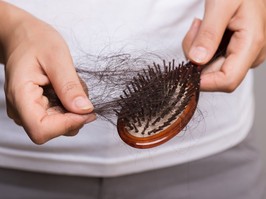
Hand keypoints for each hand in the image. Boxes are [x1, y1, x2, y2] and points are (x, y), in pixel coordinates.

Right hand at [0, 2, 95, 143]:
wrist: (23, 36)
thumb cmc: (35, 41)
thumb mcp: (57, 57)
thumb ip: (69, 85)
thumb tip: (84, 109)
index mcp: (21, 96)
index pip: (42, 130)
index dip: (67, 124)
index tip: (86, 110)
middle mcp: (21, 109)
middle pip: (52, 130)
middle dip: (74, 114)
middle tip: (79, 89)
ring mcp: (28, 110)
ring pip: (58, 126)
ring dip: (73, 109)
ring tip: (70, 85)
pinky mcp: (36, 109)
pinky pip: (58, 117)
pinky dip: (69, 106)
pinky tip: (66, 89)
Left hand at [182, 0, 265, 91]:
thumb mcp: (221, 4)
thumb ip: (209, 34)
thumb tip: (197, 61)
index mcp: (252, 44)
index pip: (227, 81)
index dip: (204, 82)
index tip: (185, 69)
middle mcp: (250, 55)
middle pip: (215, 74)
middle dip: (196, 56)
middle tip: (195, 28)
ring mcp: (244, 54)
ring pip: (211, 66)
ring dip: (197, 50)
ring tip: (201, 25)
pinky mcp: (236, 52)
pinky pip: (212, 58)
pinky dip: (202, 47)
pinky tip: (205, 30)